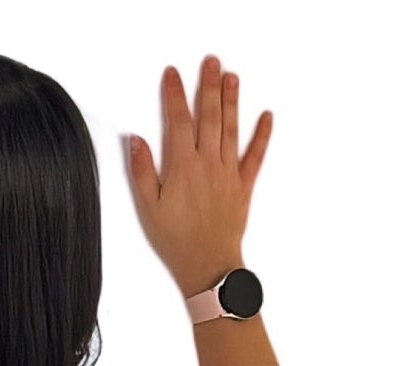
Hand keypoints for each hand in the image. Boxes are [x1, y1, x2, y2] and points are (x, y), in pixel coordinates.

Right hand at [126, 55, 272, 297]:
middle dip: (208, 86)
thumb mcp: (148, 208)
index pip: (177, 120)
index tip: (172, 75)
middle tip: (211, 62)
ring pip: (231, 128)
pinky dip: (262, 135)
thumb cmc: (177, 242)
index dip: (174, 94)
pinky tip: (266, 117)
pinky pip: (255, 156)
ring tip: (232, 77)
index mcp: (182, 167)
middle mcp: (208, 163)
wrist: (207, 267)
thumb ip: (141, 171)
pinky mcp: (243, 186)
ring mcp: (228, 173)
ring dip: (232, 100)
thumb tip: (136, 141)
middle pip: (208, 115)